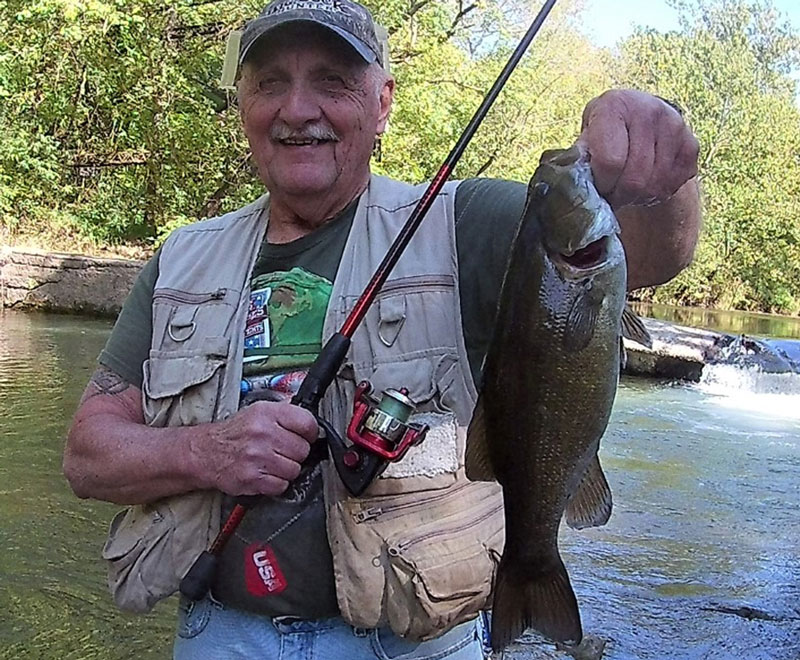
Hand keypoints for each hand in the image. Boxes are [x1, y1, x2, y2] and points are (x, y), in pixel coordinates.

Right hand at [193, 401, 317, 496]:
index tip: (307, 437)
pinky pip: (281, 485)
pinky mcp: (252, 478)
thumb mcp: (258, 412)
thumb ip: (284, 413)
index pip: (307, 423)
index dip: (310, 433)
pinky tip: (266, 474)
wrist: (205, 453)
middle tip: (283, 451)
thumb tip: (311, 422)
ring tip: (272, 463)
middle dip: (296, 453)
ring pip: (294, 469)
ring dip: (286, 470)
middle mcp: (262, 433)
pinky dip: (276, 483)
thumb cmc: (235, 434)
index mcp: (267, 413)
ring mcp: (257, 457)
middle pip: (303, 449)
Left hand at [576, 89, 698, 207]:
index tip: (597, 185)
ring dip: (637, 197)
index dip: (602, 183)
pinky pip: (672, 186)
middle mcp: (649, 111)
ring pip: (654, 186)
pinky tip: (645, 183)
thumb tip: (575, 182)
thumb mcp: (587, 137)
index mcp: (615, 106)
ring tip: (625, 189)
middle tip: (611, 194)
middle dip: (618, 195)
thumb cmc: (604, 133)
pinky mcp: (691, 145)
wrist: (639, 116)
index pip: (610, 162)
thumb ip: (581, 157)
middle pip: (634, 180)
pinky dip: (656, 194)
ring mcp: (675, 126)